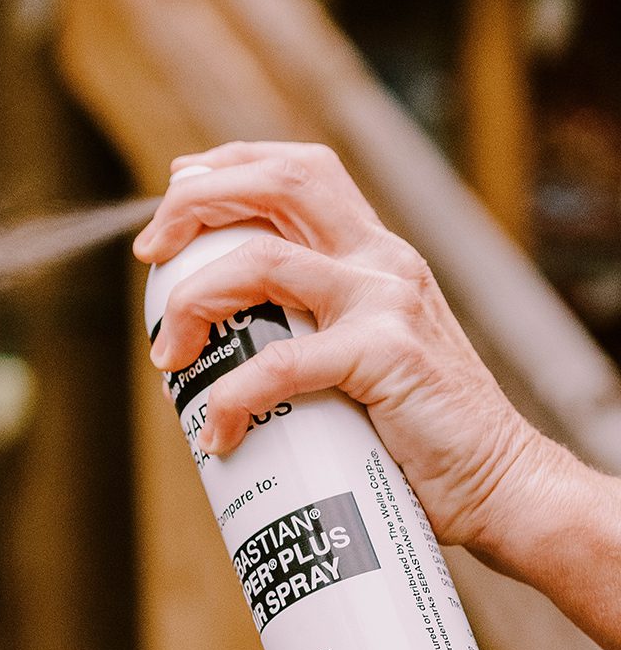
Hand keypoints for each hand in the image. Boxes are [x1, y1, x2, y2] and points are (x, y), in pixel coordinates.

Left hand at [134, 141, 560, 557]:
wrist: (498, 483)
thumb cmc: (410, 431)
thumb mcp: (354, 357)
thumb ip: (304, 330)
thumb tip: (211, 338)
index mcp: (372, 254)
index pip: (299, 171)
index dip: (228, 166)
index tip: (174, 191)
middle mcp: (381, 261)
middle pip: (281, 183)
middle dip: (197, 202)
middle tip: (150, 253)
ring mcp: (386, 304)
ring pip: (262, 261)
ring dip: (192, 301)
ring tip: (168, 359)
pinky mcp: (387, 357)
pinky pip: (279, 364)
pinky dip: (231, 398)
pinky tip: (218, 434)